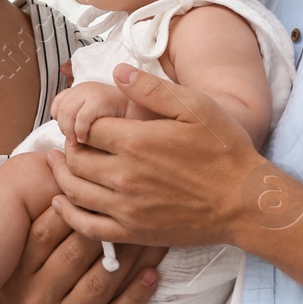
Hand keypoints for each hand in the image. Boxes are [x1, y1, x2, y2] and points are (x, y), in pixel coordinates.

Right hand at [0, 203, 164, 303]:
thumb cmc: (42, 298)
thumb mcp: (28, 269)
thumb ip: (43, 231)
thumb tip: (62, 169)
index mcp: (17, 276)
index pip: (44, 233)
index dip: (74, 208)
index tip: (102, 189)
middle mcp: (32, 303)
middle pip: (75, 255)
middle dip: (109, 227)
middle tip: (136, 205)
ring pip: (100, 283)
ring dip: (132, 256)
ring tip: (153, 235)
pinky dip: (137, 293)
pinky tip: (154, 273)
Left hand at [50, 64, 264, 248]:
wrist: (245, 202)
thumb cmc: (224, 150)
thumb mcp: (194, 107)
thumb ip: (152, 88)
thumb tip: (117, 70)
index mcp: (135, 142)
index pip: (87, 128)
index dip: (81, 122)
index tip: (85, 121)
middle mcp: (124, 176)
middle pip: (75, 159)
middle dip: (68, 147)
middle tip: (68, 141)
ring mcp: (126, 208)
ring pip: (75, 191)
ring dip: (60, 176)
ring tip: (57, 163)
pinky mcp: (133, 232)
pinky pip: (88, 227)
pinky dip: (68, 214)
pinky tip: (61, 202)